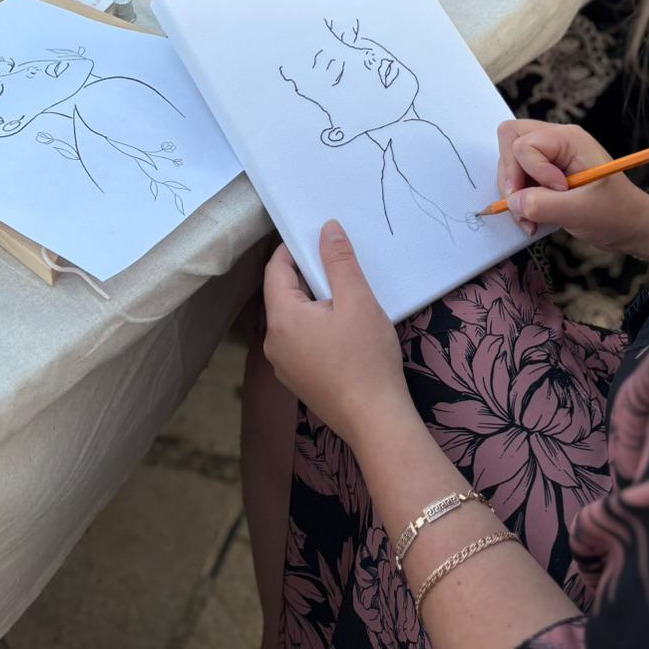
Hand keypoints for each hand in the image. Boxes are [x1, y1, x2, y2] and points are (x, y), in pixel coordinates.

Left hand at [262, 221, 412, 447]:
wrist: (375, 420)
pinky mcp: (298, 380)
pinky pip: (301, 341)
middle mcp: (273, 342)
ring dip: (313, 301)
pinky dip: (316, 326)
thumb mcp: (357, 300)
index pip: (275, 270)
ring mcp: (284, 365)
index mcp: (281, 318)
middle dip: (308, 274)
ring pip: (293, 319)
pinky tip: (343, 329)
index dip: (293, 248)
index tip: (318, 236)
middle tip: (338, 263)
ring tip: (345, 294)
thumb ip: (339, 261)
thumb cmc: (365, 356)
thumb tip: (327, 228)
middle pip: (283, 295)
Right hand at [497, 119, 648, 254]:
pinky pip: (519, 177)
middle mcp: (557, 140)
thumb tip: (512, 202)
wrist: (633, 227)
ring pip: (510, 159)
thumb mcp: (578, 211)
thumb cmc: (615, 214)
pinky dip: (519, 198)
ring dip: (513, 191)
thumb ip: (540, 204)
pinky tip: (532, 218)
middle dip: (510, 174)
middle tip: (522, 202)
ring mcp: (551, 155)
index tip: (557, 192)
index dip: (531, 171)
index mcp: (569, 139)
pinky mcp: (547, 173)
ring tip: (530, 218)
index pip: (524, 144)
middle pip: (510, 138)